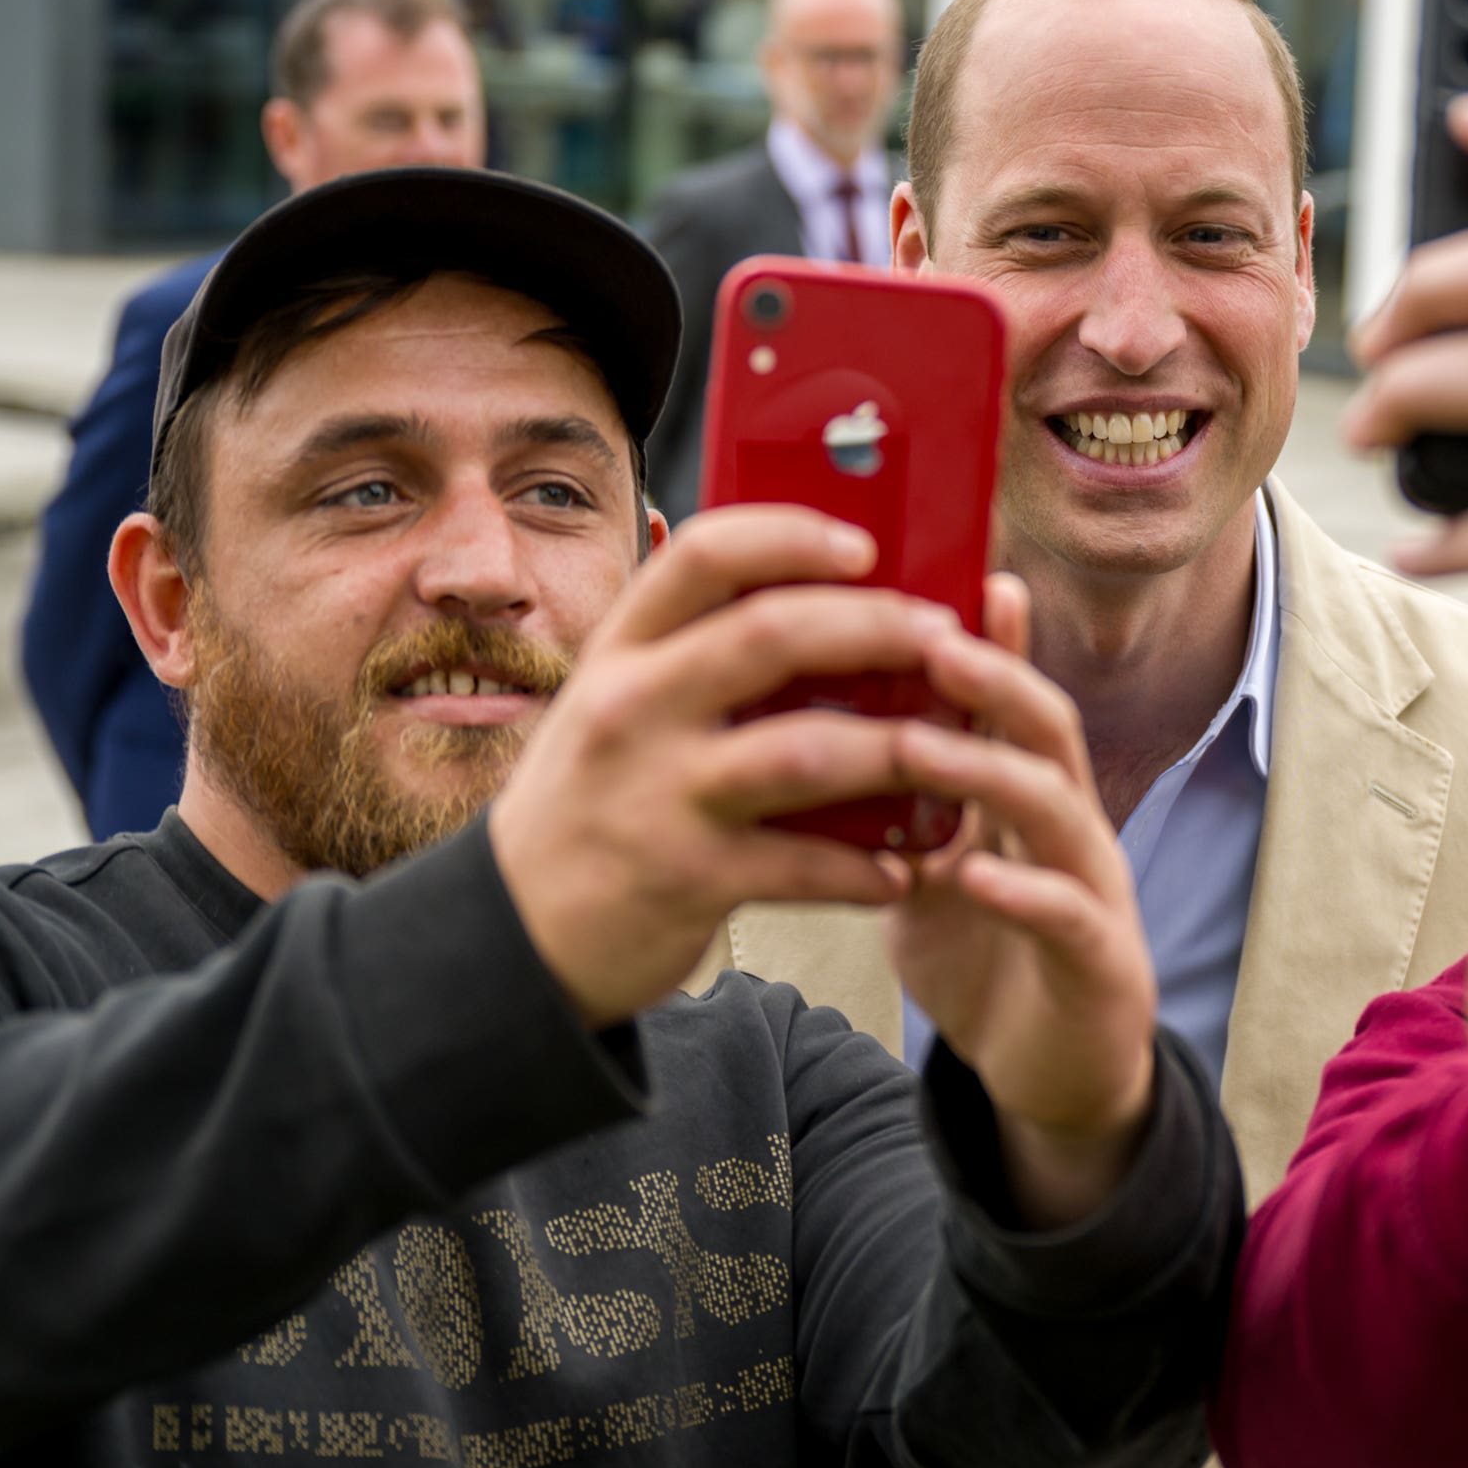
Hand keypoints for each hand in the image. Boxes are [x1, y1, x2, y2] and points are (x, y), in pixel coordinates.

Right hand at [488, 506, 956, 1028]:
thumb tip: (830, 606)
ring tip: (953, 753)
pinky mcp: (686, 879)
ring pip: (806, 750)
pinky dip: (866, 868)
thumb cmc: (593, 801)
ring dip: (898, 751)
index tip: (863, 543)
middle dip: (877, 627)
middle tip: (944, 637)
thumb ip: (693, 656)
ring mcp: (657, 795)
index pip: (705, 555)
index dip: (793, 536)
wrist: (515, 931)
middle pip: (773, 635)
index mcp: (620, 652)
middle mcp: (631, 709)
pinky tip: (904, 869)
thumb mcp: (616, 706)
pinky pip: (804, 864)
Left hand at [886, 574, 1158, 1227]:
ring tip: (921, 743)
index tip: (948, 573)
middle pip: (1046, 728)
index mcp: (1027, 797)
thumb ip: (895, 807)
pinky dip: (1022, 889)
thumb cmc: (989, 958)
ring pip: (1058, 808)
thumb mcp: (930, 869)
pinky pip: (1066, 915)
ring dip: (989, 770)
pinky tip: (973, 872)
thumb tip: (812, 738)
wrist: (1054, 1076)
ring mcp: (1093, 891)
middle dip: (992, 677)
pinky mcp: (1102, 964)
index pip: (1009, 700)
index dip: (990, 637)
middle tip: (926, 633)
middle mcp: (1070, 827)